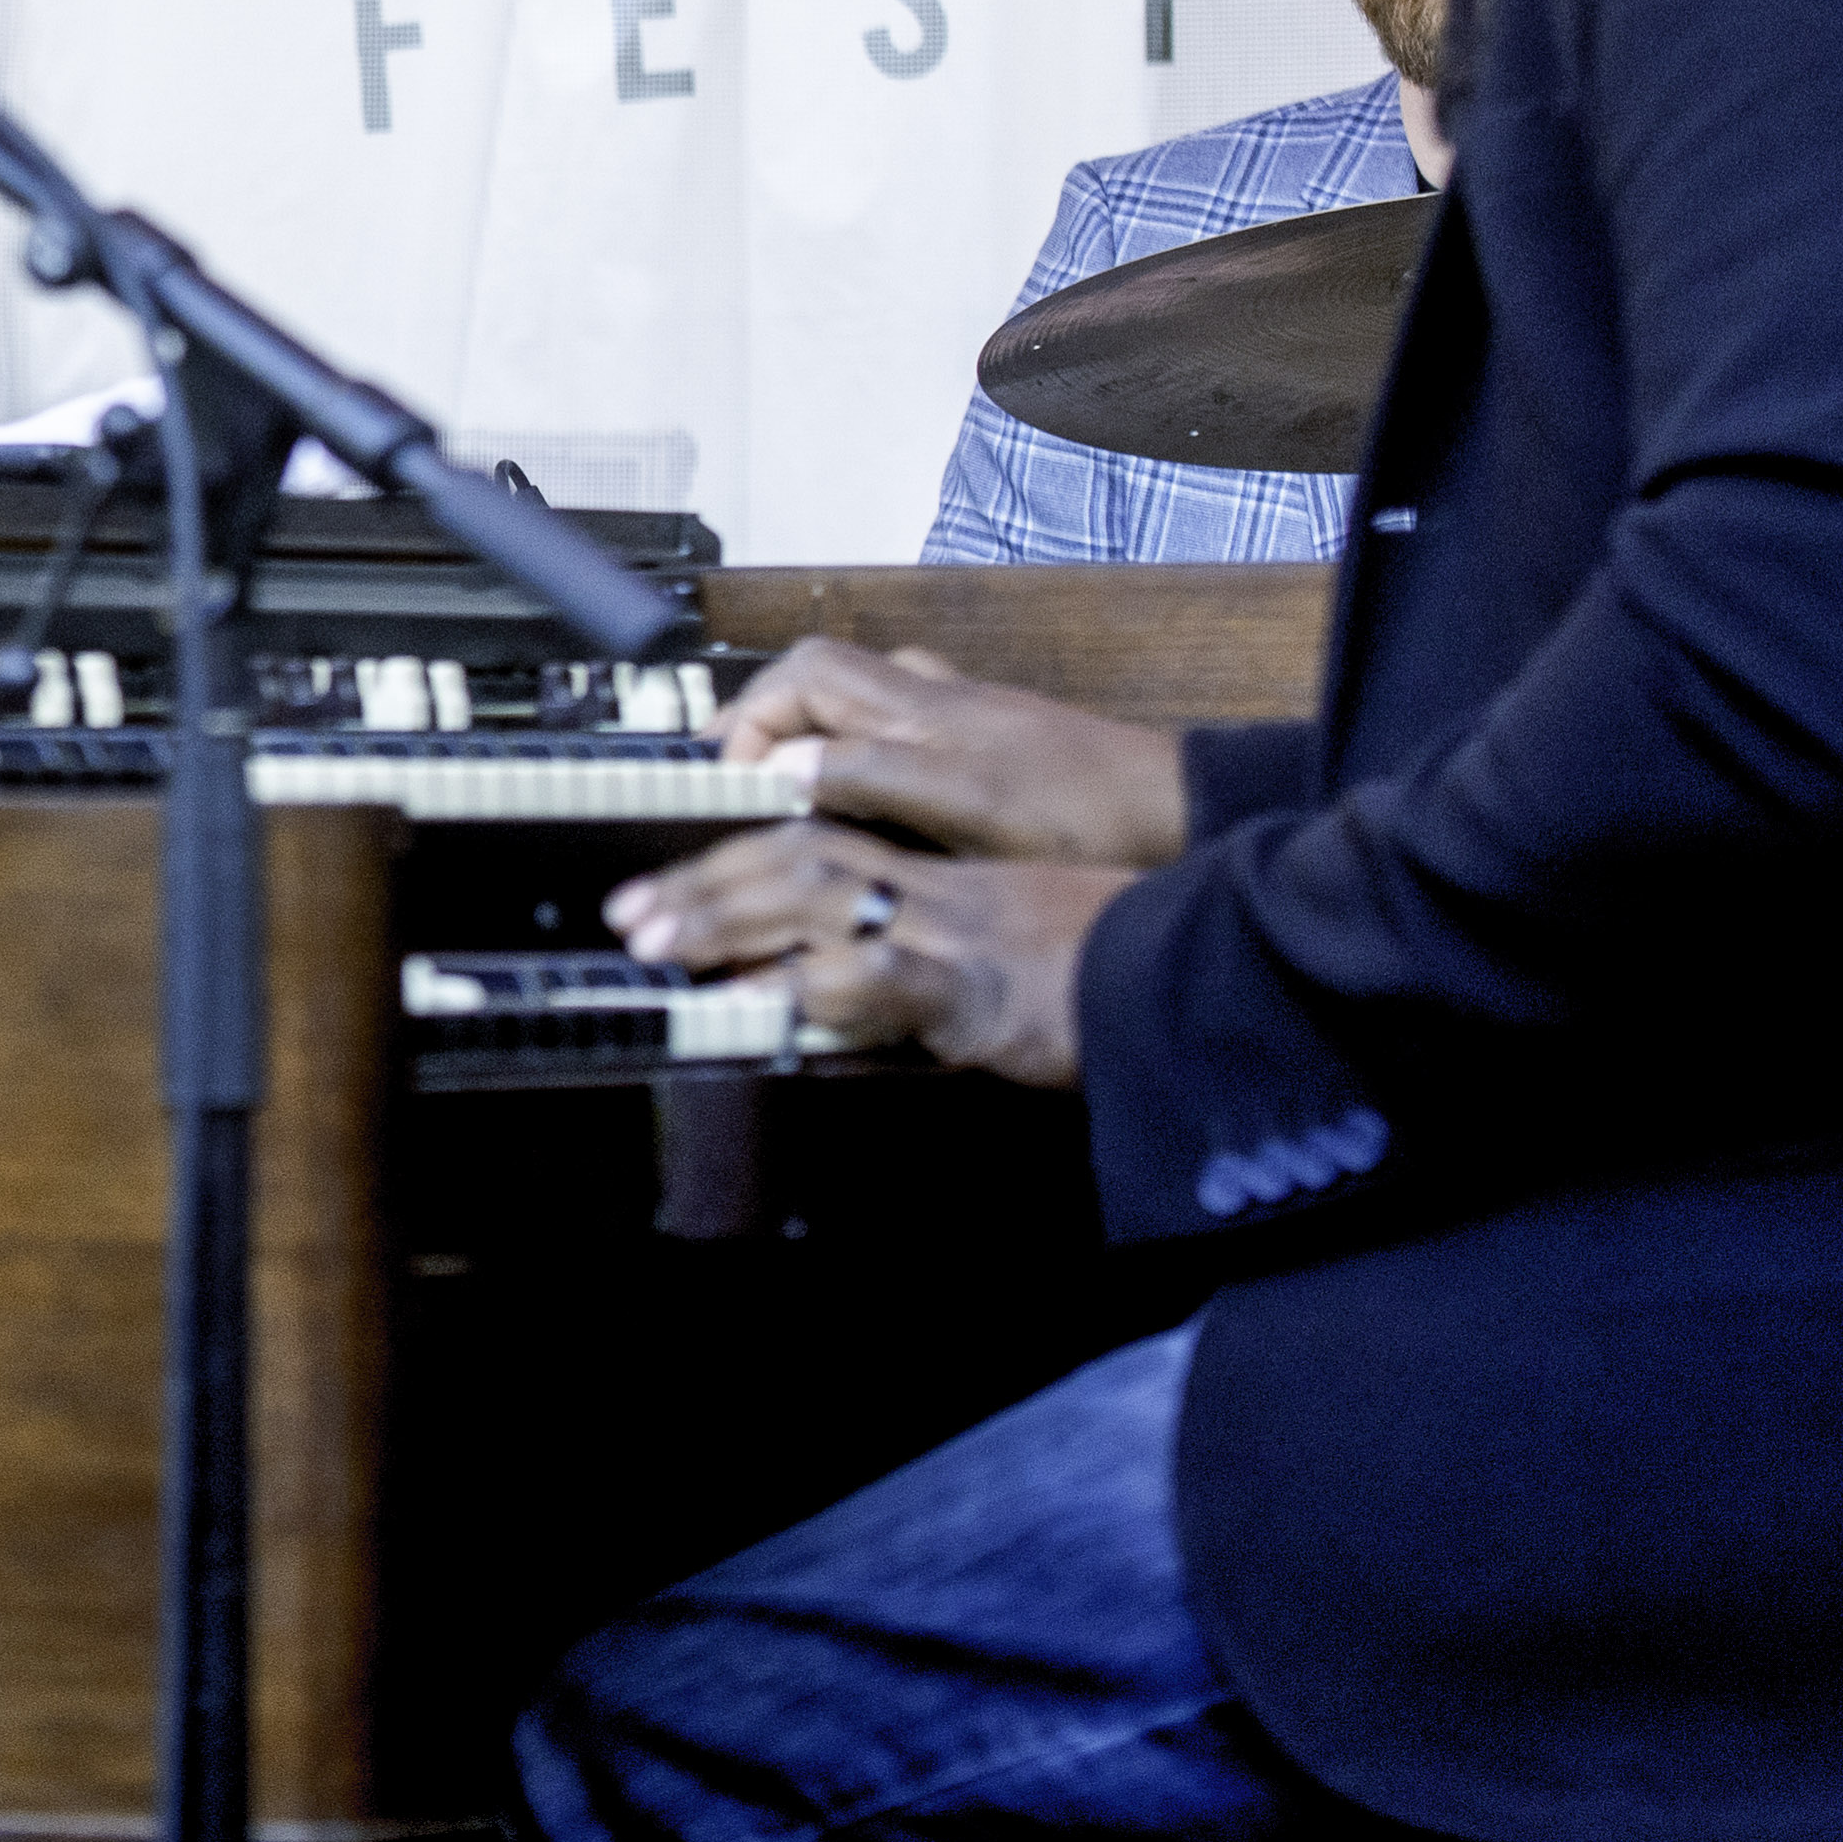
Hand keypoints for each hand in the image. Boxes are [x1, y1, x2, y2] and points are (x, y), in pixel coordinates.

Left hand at [606, 820, 1127, 1090]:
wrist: (1211, 976)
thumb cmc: (1123, 970)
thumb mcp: (1025, 947)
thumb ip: (948, 958)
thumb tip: (867, 988)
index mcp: (952, 880)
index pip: (828, 842)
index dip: (741, 858)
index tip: (669, 886)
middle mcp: (944, 892)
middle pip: (805, 856)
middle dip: (708, 882)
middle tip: (631, 916)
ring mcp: (963, 935)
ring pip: (830, 894)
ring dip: (737, 914)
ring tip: (665, 940)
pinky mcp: (989, 993)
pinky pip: (898, 980)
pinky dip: (830, 985)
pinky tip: (772, 999)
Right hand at [721, 635, 1192, 866]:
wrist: (1178, 818)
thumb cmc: (1086, 814)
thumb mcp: (967, 807)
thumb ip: (873, 777)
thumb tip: (782, 766)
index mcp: (920, 709)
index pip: (800, 677)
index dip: (748, 721)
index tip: (726, 779)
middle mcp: (934, 702)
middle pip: (819, 677)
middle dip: (765, 716)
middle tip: (733, 777)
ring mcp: (962, 722)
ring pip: (860, 700)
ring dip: (811, 729)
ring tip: (782, 784)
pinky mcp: (986, 751)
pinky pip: (898, 730)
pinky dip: (860, 751)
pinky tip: (867, 797)